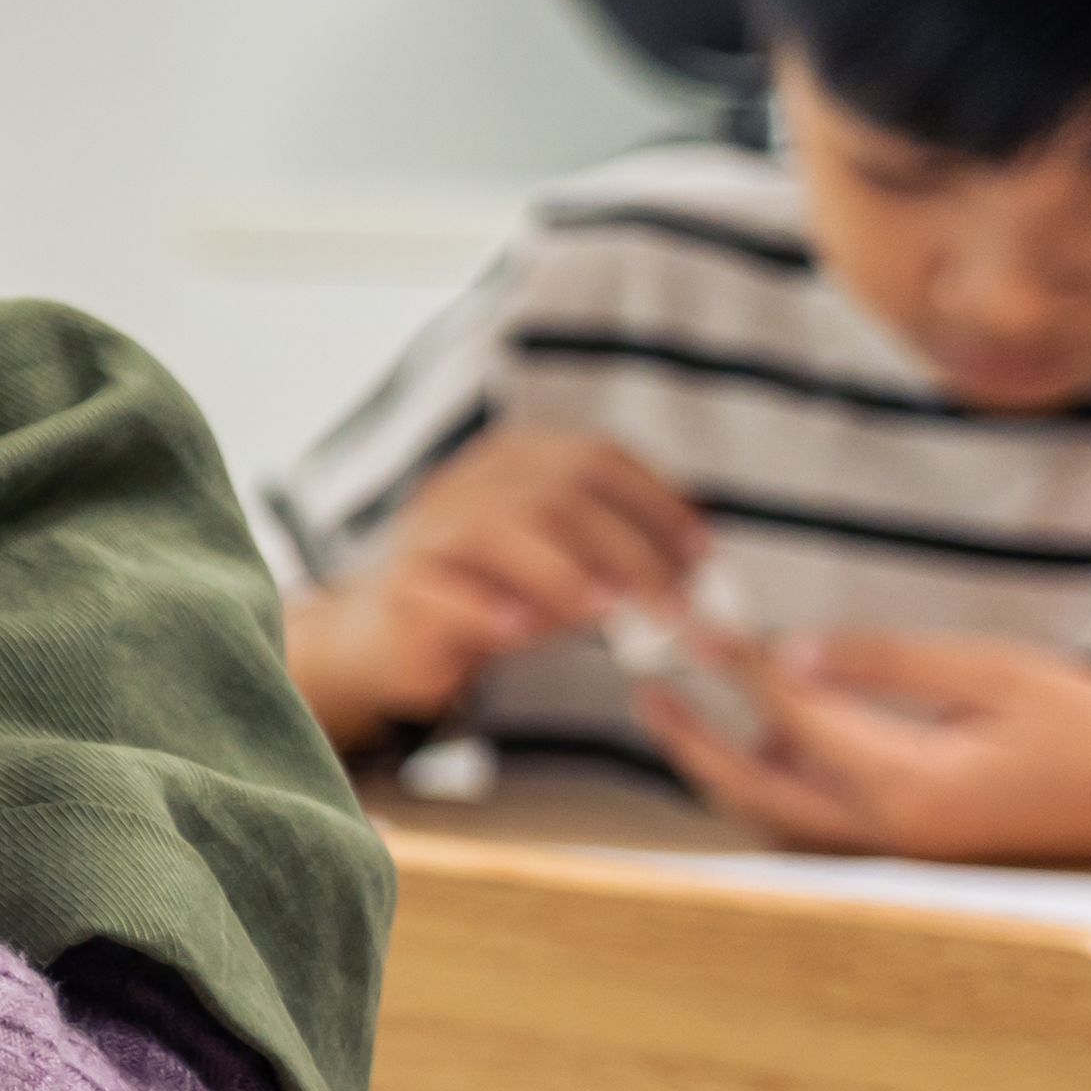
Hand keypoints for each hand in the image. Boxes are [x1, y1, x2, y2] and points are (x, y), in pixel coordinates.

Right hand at [286, 424, 708, 742]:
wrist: (386, 633)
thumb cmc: (495, 595)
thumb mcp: (565, 567)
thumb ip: (618, 559)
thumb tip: (694, 574)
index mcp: (513, 461)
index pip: (596, 457)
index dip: (658, 501)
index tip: (703, 555)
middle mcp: (467, 483)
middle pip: (558, 493)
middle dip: (630, 551)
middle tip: (676, 609)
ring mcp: (428, 529)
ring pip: (499, 527)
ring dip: (563, 573)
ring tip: (610, 615)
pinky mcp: (399, 583)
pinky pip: (442, 587)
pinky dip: (484, 607)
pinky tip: (519, 631)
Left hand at [643, 628, 1090, 869]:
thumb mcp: (993, 672)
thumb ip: (886, 664)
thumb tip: (792, 656)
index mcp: (910, 786)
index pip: (789, 718)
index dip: (733, 666)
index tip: (690, 625)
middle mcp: (890, 836)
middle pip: (754, 790)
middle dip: (691, 739)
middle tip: (649, 685)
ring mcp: (901, 856)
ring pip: (777, 820)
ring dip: (727, 769)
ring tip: (687, 709)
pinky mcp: (916, 857)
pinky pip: (816, 831)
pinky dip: (777, 790)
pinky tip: (772, 743)